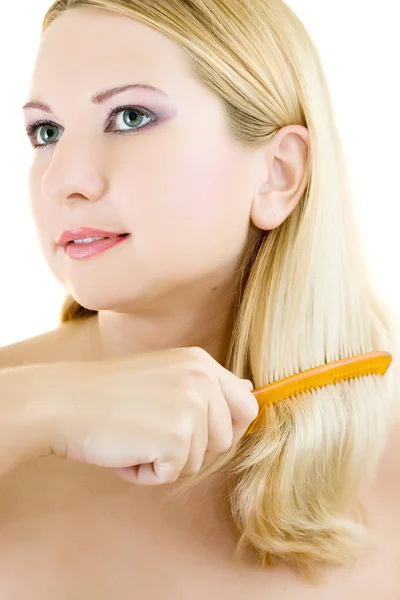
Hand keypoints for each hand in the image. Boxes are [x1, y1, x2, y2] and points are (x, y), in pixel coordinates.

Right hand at [45, 346, 258, 485]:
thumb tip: (250, 388)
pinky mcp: (176, 438)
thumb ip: (207, 385)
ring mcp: (192, 407)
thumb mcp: (164, 375)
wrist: (62, 402)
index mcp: (201, 362)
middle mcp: (202, 378)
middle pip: (226, 439)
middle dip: (193, 449)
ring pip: (199, 461)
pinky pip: (173, 475)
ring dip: (164, 461)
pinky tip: (124, 450)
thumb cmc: (106, 394)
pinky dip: (146, 474)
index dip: (226, 428)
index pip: (246, 404)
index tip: (193, 432)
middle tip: (151, 433)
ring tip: (133, 436)